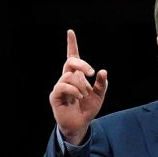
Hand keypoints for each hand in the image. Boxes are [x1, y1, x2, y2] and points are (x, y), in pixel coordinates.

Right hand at [49, 29, 107, 143]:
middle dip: (82, 64)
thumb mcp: (99, 96)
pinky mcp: (55, 95)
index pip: (73, 57)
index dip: (72, 44)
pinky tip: (79, 97)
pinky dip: (74, 90)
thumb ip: (101, 84)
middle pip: (71, 62)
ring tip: (85, 95)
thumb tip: (103, 71)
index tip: (70, 32)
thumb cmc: (88, 109)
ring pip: (69, 76)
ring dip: (81, 84)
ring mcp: (60, 86)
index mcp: (77, 76)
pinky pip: (63, 86)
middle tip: (91, 73)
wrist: (80, 124)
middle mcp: (67, 78)